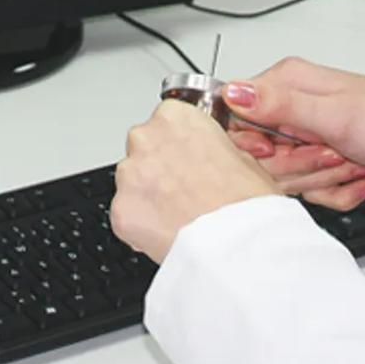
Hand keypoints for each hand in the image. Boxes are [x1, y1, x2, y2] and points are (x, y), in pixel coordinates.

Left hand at [110, 100, 281, 263]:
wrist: (236, 246)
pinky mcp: (119, 209)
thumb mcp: (245, 159)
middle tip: (185, 192)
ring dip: (149, 196)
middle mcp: (146, 138)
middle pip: (144, 149)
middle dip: (159, 169)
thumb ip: (214, 148)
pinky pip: (126, 214)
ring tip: (180, 216)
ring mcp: (128, 174)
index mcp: (175, 117)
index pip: (167, 121)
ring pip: (132, 182)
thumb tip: (210, 155)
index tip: (189, 160)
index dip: (180, 145)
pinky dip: (141, 224)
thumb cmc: (245, 205)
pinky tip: (168, 232)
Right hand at [222, 58, 364, 210]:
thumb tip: (232, 91)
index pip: (237, 116)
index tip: (277, 148)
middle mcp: (293, 107)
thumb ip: (278, 105)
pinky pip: (310, 189)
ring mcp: (308, 136)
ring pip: (286, 175)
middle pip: (262, 153)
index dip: (254, 142)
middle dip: (300, 164)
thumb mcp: (335, 114)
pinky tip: (359, 175)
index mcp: (287, 83)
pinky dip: (337, 191)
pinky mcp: (322, 160)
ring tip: (350, 160)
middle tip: (331, 153)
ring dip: (323, 178)